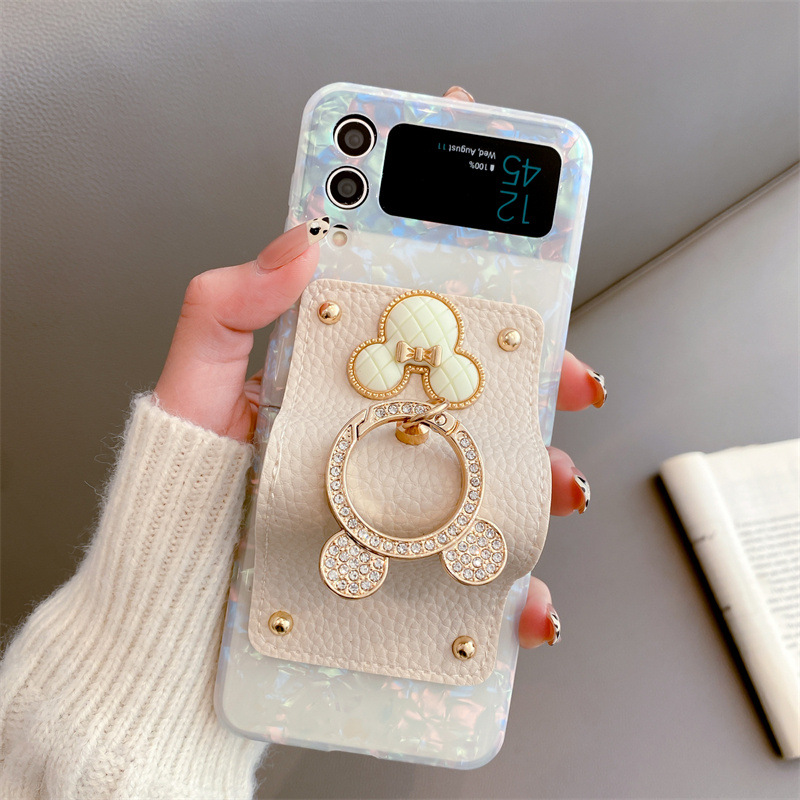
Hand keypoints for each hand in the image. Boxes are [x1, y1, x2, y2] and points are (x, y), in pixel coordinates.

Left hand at [154, 86, 604, 650]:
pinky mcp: (402, 566)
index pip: (431, 341)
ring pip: (495, 485)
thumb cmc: (189, 481)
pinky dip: (511, 594)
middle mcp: (382, 440)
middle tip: (570, 388)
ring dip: (543, 486)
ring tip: (558, 491)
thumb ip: (228, 308)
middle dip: (539, 397)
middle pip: (483, 408)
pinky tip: (522, 600)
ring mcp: (398, 506)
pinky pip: (471, 574)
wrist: (181, 584)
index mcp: (348, 388)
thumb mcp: (200, 382)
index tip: (534, 311)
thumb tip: (297, 242)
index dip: (489, 323)